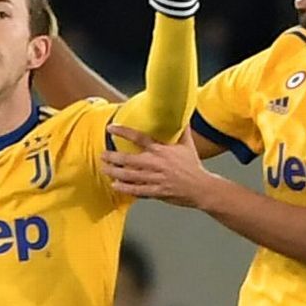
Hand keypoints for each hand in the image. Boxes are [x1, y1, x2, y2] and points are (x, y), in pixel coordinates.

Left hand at [102, 125, 216, 206]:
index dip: (123, 131)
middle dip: (113, 157)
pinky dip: (125, 188)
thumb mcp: (188, 145)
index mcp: (162, 150)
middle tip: (103, 155)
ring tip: (104, 169)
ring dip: (115, 172)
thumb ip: (182, 130)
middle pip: (129, 160)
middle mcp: (157, 164)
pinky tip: (115, 185)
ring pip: (130, 175)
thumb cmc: (193, 166)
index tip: (111, 128)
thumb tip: (182, 114)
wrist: (202, 187)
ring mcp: (156, 178)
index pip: (139, 138)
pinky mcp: (157, 191)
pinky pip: (137, 190)